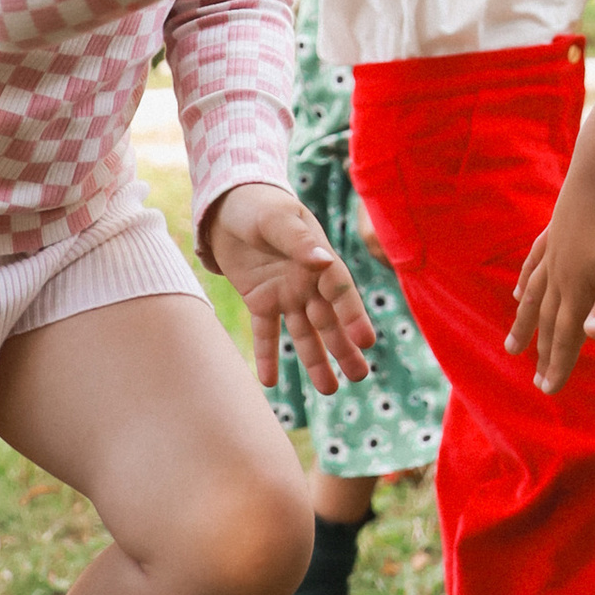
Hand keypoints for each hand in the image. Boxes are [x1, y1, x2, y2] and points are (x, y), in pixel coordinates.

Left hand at [205, 181, 376, 394]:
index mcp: (319, 258)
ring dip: (315, 360)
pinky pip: (266, 333)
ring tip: (329, 390)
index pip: (340, 290)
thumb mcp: (277, 218)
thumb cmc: (259, 205)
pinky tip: (269, 382)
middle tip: (360, 376)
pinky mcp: (260, 300)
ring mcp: (285, 293)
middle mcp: (308, 281)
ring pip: (303, 333)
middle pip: (329, 319)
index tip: (367, 341)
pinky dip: (267, 356)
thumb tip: (323, 260)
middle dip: (344, 348)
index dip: (354, 315)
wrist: (227, 205)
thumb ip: (297, 240)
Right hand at [507, 165, 594, 394]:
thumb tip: (592, 340)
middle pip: (548, 320)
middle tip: (536, 381)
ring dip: (525, 322)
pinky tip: (521, 289)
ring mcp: (554, 251)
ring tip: (511, 345)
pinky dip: (526, 282)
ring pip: (534, 295)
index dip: (559, 364)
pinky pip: (534, 265)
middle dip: (543, 353)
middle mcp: (560, 273)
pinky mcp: (555, 231)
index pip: (566, 335)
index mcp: (578, 287)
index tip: (548, 390)